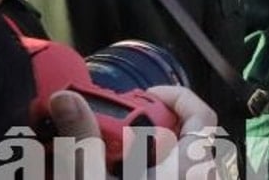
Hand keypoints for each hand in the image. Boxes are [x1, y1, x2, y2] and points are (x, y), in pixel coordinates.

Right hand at [49, 87, 221, 179]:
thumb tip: (65, 98)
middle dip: (152, 126)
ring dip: (146, 151)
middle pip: (188, 135)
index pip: (203, 115)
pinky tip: (117, 173)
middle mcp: (198, 177)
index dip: (177, 96)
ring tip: (114, 155)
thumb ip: (82, 139)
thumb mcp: (92, 179)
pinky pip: (170, 175)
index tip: (143, 97)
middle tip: (119, 128)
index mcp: (189, 167)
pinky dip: (146, 168)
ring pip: (177, 159)